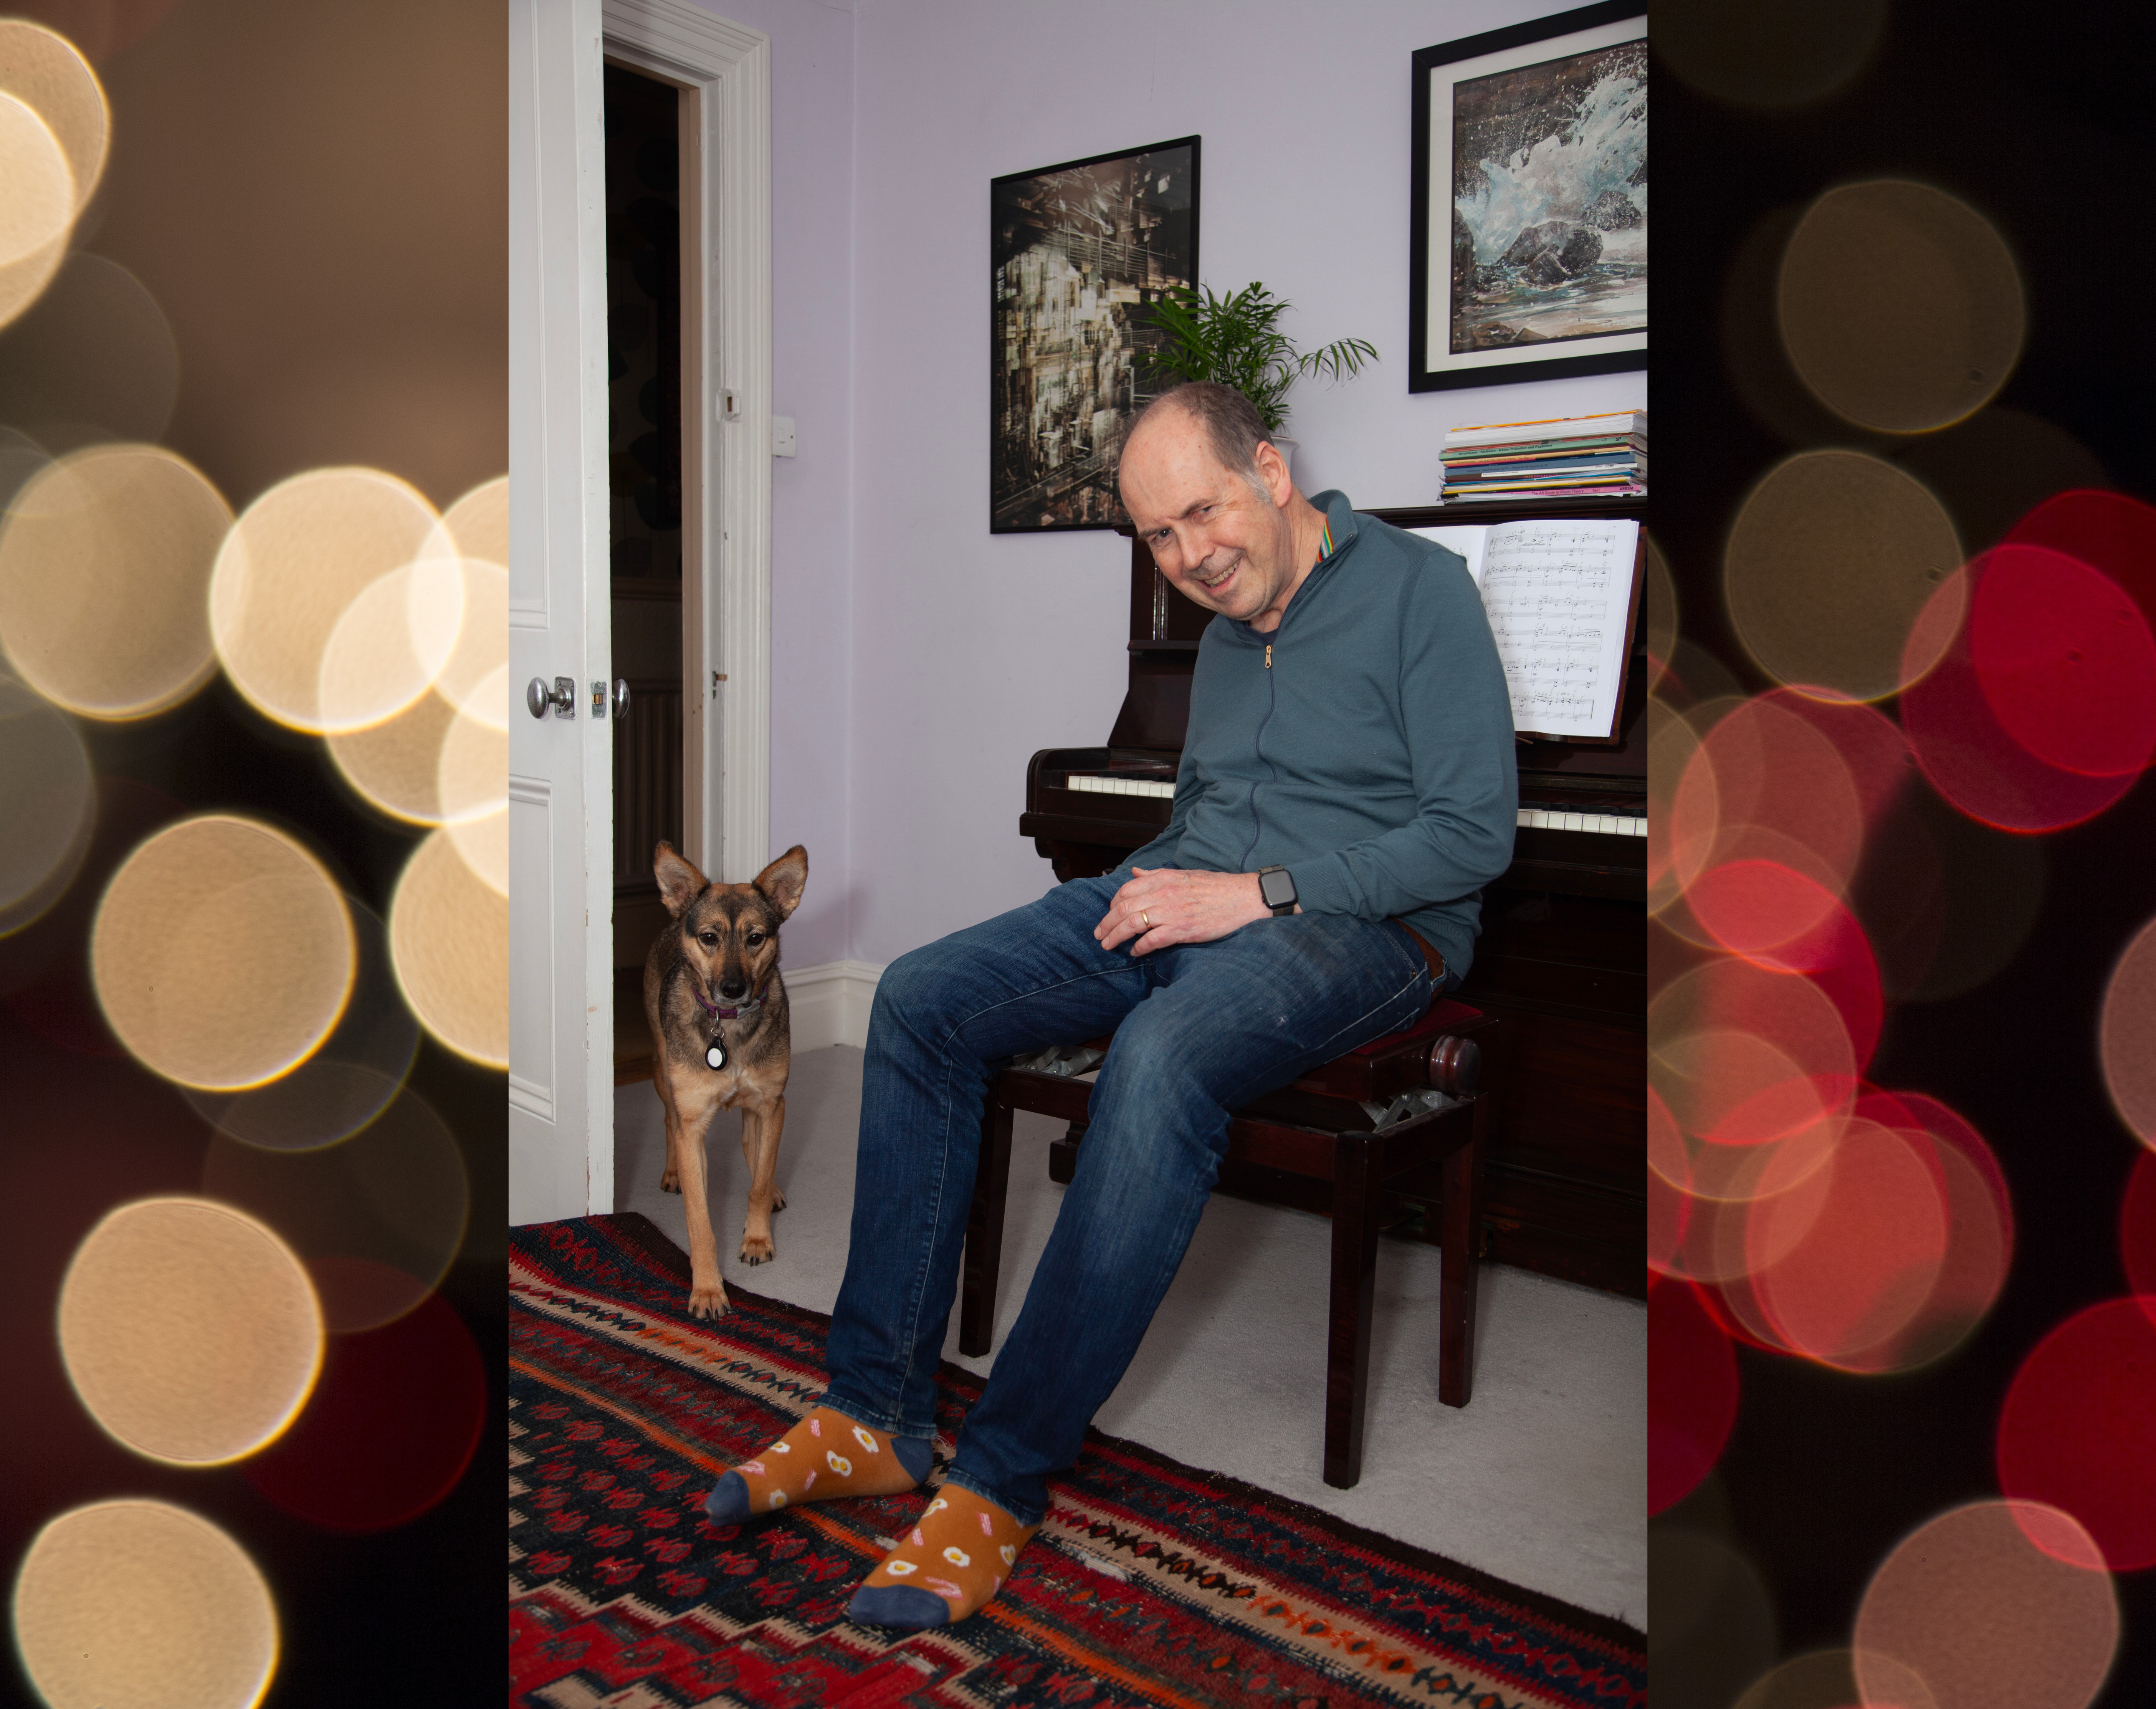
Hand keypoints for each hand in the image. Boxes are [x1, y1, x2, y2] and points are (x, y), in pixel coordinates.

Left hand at [1094, 866, 1274, 955]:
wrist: (1243, 898)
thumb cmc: (1215, 887)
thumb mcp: (1183, 874)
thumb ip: (1156, 875)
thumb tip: (1134, 873)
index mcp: (1163, 879)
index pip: (1126, 890)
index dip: (1112, 904)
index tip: (1109, 915)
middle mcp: (1164, 893)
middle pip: (1123, 908)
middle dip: (1106, 923)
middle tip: (1099, 935)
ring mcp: (1172, 912)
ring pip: (1132, 924)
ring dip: (1116, 936)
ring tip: (1108, 945)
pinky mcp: (1182, 929)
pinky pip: (1152, 940)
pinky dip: (1139, 948)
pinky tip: (1135, 952)